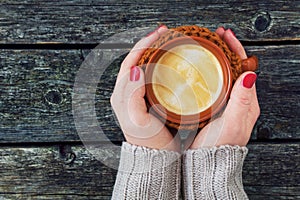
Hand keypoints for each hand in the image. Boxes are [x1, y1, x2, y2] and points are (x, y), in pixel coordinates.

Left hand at [110, 25, 179, 151]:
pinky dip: (158, 65)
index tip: (159, 34)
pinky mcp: (146, 100)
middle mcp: (126, 92)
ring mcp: (136, 96)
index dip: (143, 45)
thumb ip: (133, 95)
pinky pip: (150, 76)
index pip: (130, 61)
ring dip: (153, 52)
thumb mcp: (138, 119)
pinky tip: (168, 63)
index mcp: (121, 94)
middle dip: (148, 44)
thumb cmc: (148, 141)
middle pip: (135, 60)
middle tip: (165, 34)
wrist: (155, 157)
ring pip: (143, 66)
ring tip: (167, 43)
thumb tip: (136, 70)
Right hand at [189, 27, 259, 148]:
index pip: (245, 68)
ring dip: (218, 59)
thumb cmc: (220, 145)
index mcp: (247, 102)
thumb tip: (250, 74)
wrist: (208, 162)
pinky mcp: (214, 108)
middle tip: (215, 36)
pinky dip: (209, 72)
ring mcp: (226, 104)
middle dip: (227, 50)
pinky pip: (214, 84)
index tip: (226, 36)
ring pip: (224, 75)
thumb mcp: (233, 123)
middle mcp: (239, 101)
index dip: (236, 50)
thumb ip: (242, 100)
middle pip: (235, 68)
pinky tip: (201, 69)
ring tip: (208, 47)